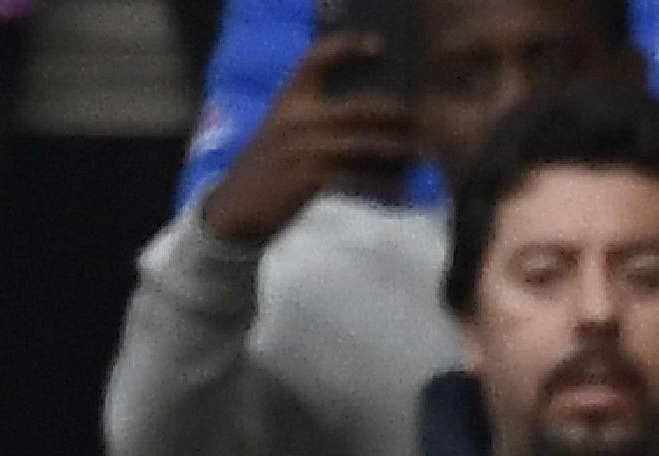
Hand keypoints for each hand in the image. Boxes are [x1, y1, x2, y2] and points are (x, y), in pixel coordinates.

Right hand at [198, 31, 414, 248]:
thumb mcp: (285, 132)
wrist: (237, 206)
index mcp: (288, 100)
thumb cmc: (272, 168)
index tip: (378, 46)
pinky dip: (381, 186)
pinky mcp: (307, 178)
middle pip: (356, 108)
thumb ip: (318, 118)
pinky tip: (401, 192)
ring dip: (396, 151)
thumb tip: (374, 118)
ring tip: (421, 155)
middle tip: (422, 120)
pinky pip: (355, 179)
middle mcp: (294, 118)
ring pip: (362, 144)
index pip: (314, 59)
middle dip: (394, 114)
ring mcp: (301, 148)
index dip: (345, 47)